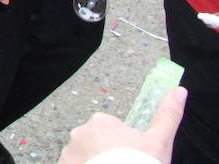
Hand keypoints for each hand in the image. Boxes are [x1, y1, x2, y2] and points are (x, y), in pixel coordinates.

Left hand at [58, 87, 185, 163]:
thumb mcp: (159, 141)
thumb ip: (168, 115)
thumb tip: (179, 92)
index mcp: (102, 122)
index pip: (110, 131)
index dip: (123, 147)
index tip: (130, 157)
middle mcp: (81, 133)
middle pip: (95, 143)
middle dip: (105, 154)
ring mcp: (70, 151)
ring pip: (83, 156)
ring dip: (93, 162)